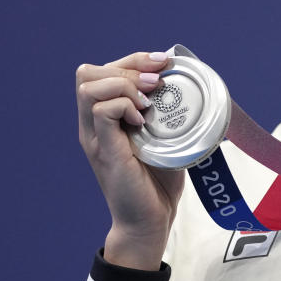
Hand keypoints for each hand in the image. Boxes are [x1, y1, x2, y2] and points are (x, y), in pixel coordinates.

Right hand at [76, 51, 184, 269]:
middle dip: (129, 65)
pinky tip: (143, 120)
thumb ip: (168, 113)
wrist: (150, 221)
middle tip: (157, 82)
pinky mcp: (103, 149)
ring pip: (89, 85)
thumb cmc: (159, 182)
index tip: (164, 63)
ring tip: (148, 101)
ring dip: (125, 84)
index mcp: (105, 117)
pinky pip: (101, 110)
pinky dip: (124, 105)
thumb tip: (190, 86)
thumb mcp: (165, 138)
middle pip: (89, 71)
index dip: (134, 58)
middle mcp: (93, 124)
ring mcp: (95, 136)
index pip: (104, 70)